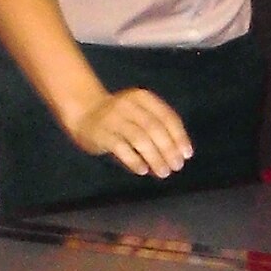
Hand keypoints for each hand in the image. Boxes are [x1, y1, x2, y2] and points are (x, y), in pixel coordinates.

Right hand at [68, 88, 191, 177]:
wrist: (83, 112)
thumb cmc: (120, 117)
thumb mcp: (139, 113)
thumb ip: (157, 129)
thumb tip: (177, 155)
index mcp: (144, 98)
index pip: (168, 117)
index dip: (180, 137)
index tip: (187, 154)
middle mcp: (129, 105)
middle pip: (155, 129)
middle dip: (169, 149)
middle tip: (177, 166)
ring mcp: (113, 119)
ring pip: (140, 139)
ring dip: (155, 157)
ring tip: (163, 172)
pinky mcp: (101, 134)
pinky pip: (121, 148)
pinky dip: (134, 160)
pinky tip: (143, 170)